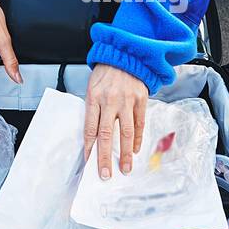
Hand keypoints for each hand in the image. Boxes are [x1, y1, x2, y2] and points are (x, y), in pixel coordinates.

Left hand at [83, 63, 148, 180]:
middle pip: (106, 134)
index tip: (88, 162)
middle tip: (106, 174)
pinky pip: (139, 123)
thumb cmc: (105, 73)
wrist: (125, 54)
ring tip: (126, 168)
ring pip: (126, 132)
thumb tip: (93, 135)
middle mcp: (110, 101)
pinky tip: (135, 150)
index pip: (90, 127)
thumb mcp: (92, 87)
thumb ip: (93, 109)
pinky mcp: (140, 100)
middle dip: (105, 157)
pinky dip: (138, 139)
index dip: (89, 147)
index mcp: (94, 97)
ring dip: (126, 153)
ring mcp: (126, 100)